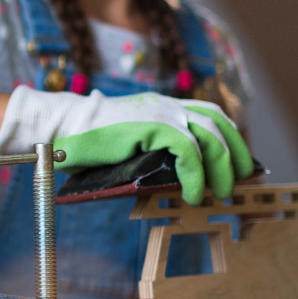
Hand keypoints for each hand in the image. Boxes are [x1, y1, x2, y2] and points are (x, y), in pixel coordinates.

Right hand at [0, 85, 253, 204]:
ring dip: (222, 167)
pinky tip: (193, 193)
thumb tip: (176, 180)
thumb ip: (151, 152)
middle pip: (219, 123)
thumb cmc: (84, 142)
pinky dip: (196, 174)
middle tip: (238, 182)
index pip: (210, 114)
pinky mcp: (152, 126)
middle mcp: (167, 105)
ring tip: (219, 192)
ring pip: (211, 136)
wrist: (59, 129)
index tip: (238, 163)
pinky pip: (188, 150)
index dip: (230, 138)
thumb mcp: (127, 144)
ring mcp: (161, 113)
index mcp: (163, 106)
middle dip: (235, 155)